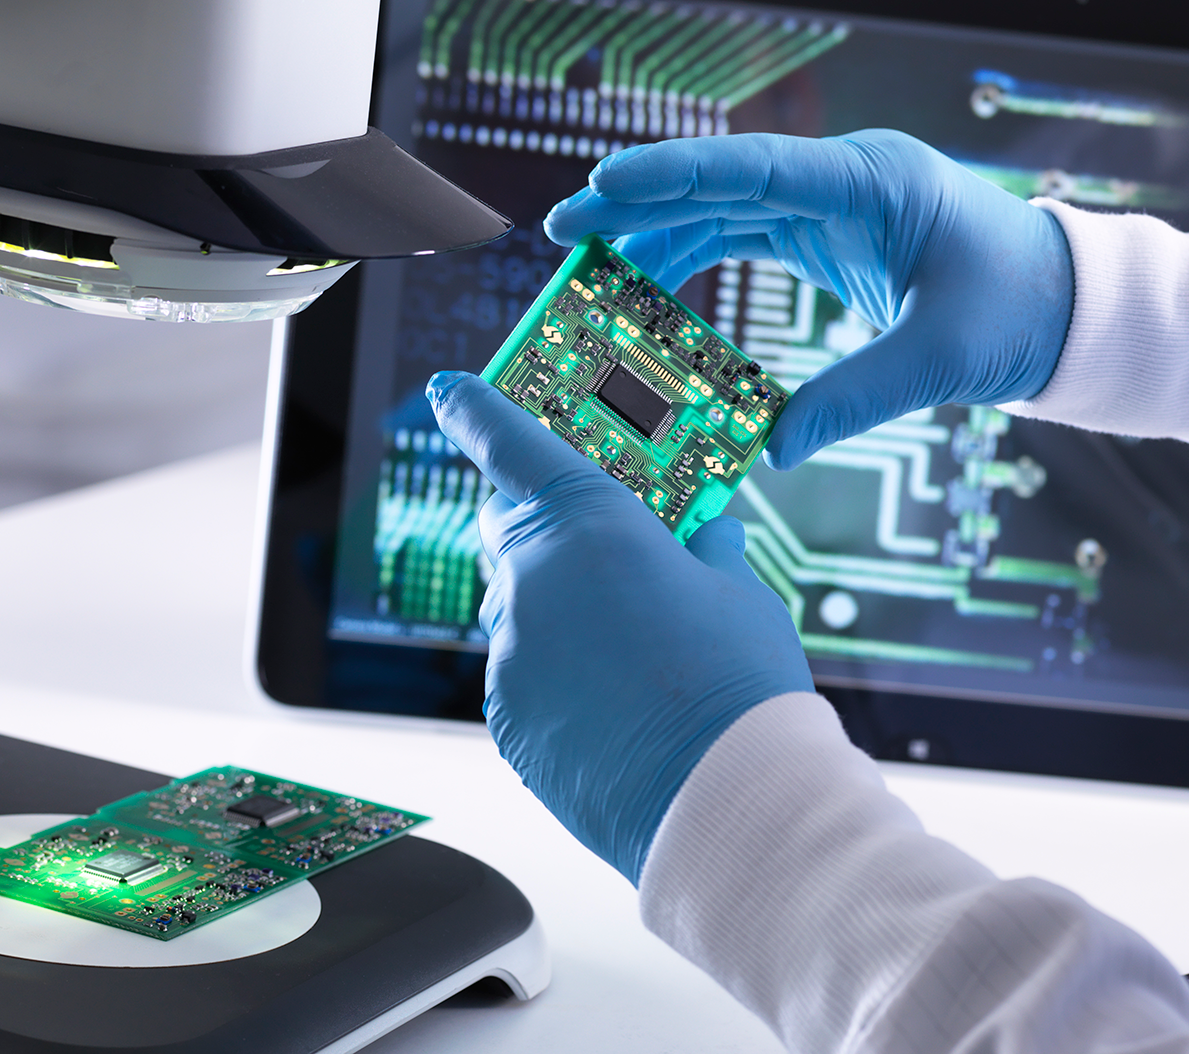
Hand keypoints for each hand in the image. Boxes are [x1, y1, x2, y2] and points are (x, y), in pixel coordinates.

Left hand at [427, 371, 812, 883]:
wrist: (721, 798)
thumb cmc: (735, 687)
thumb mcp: (738, 591)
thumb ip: (707, 549)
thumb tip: (705, 535)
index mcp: (588, 522)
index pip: (512, 442)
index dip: (476, 409)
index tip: (449, 390)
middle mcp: (532, 577)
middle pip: (507, 525)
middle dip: (540, 524)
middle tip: (596, 545)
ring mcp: (511, 650)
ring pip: (515, 605)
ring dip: (553, 606)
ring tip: (624, 643)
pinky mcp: (505, 715)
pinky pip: (518, 670)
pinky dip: (551, 670)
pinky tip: (608, 697)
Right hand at [543, 130, 1074, 467]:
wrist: (1059, 300)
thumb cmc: (1016, 309)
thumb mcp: (941, 357)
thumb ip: (854, 398)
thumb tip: (770, 449)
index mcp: (871, 185)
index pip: (755, 169)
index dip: (673, 175)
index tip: (602, 185)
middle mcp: (839, 182)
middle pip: (718, 181)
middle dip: (637, 202)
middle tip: (564, 230)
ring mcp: (827, 205)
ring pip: (719, 208)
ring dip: (654, 233)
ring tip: (589, 267)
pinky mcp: (822, 235)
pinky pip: (739, 235)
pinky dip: (690, 257)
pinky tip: (648, 286)